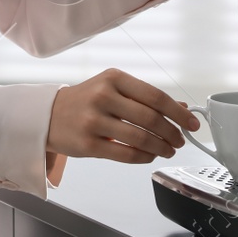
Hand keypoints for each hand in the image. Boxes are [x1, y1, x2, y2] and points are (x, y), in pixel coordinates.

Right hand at [46, 68, 199, 164]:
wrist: (46, 115)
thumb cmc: (84, 101)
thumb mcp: (113, 89)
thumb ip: (145, 98)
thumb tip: (181, 108)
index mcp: (113, 78)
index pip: (155, 96)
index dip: (178, 112)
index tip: (192, 122)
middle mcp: (103, 96)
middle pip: (151, 119)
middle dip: (172, 133)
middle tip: (180, 140)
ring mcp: (94, 121)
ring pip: (140, 138)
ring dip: (161, 147)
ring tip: (168, 150)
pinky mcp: (88, 144)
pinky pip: (126, 154)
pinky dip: (144, 157)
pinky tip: (149, 156)